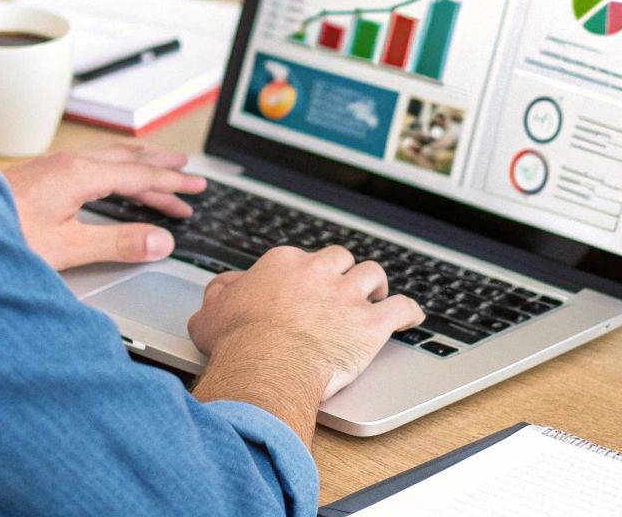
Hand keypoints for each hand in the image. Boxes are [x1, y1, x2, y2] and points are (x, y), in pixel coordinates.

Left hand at [2, 144, 204, 269]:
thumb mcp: (66, 247)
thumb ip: (116, 243)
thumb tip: (160, 241)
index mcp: (79, 175)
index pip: (139, 175)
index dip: (171, 183)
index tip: (196, 187)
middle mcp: (66, 164)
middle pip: (127, 161)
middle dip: (160, 170)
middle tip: (189, 176)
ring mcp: (51, 166)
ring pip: (108, 159)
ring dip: (138, 166)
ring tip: (158, 170)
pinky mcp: (39, 175)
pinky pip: (90, 163)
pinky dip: (114, 169)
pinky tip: (107, 177)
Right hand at [189, 246, 425, 402]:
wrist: (266, 364)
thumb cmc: (237, 343)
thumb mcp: (209, 313)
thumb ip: (219, 293)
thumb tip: (226, 286)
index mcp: (283, 264)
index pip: (301, 258)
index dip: (305, 274)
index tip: (305, 288)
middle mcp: (319, 272)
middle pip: (341, 258)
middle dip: (344, 271)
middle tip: (344, 287)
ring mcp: (348, 295)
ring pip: (373, 274)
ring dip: (376, 285)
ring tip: (377, 295)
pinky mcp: (371, 323)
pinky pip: (402, 308)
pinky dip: (410, 312)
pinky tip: (412, 317)